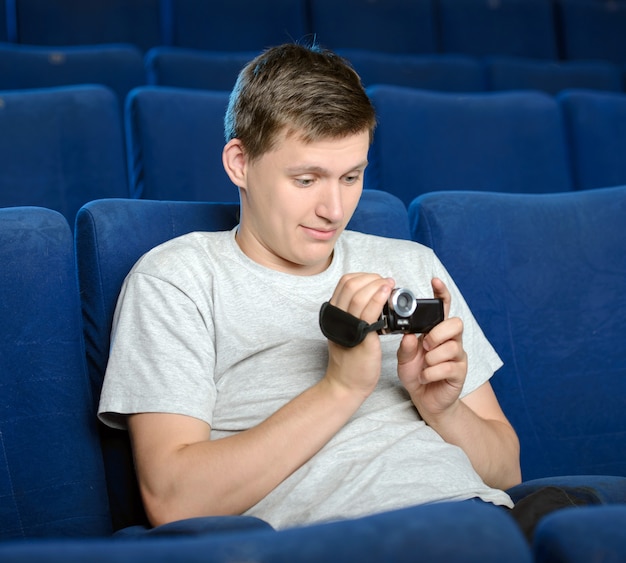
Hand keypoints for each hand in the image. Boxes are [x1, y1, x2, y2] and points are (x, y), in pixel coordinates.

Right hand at [324, 273, 394, 398]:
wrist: (346, 385)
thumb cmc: (350, 360)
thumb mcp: (346, 332)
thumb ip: (353, 315)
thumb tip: (370, 298)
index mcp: (334, 313)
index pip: (345, 283)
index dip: (363, 276)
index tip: (377, 281)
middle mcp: (338, 317)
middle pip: (351, 284)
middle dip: (372, 278)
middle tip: (386, 283)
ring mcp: (347, 326)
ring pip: (359, 294)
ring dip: (378, 285)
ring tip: (390, 285)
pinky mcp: (360, 336)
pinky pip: (368, 311)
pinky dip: (378, 298)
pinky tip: (387, 293)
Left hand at [396, 278, 467, 420]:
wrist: (424, 399)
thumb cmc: (416, 374)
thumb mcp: (403, 359)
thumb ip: (405, 346)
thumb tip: (409, 335)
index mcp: (436, 331)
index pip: (443, 307)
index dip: (441, 293)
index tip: (434, 280)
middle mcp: (450, 340)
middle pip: (455, 323)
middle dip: (438, 333)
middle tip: (425, 345)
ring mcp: (457, 355)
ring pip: (451, 346)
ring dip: (432, 357)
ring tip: (424, 366)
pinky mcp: (460, 372)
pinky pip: (448, 367)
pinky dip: (431, 373)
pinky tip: (425, 377)